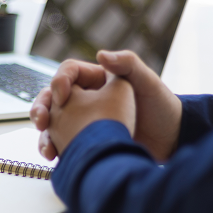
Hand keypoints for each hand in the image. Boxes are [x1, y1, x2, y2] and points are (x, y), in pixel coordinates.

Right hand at [32, 50, 182, 162]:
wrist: (171, 141)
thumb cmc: (163, 108)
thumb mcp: (148, 82)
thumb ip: (128, 64)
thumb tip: (101, 55)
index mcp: (99, 79)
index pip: (69, 73)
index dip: (59, 81)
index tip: (62, 96)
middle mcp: (88, 98)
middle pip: (53, 97)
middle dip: (41, 107)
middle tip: (42, 121)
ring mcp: (84, 121)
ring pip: (53, 122)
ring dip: (44, 133)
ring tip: (47, 147)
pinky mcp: (86, 141)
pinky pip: (63, 142)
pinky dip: (55, 148)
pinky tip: (55, 157)